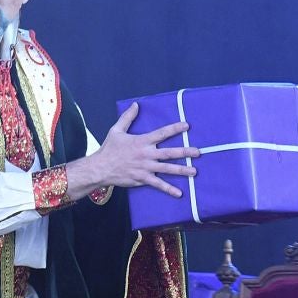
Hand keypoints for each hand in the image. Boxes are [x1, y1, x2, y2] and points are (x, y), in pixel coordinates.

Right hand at [67, 102, 201, 198]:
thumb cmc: (108, 149)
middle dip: (185, 152)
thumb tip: (136, 105)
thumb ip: (127, 117)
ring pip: (167, 169)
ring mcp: (146, 168)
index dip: (175, 128)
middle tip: (198, 152)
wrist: (100, 168)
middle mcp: (146, 154)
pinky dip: (169, 189)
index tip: (187, 126)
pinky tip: (179, 193)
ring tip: (194, 171)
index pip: (162, 133)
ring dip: (182, 170)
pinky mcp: (142, 179)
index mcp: (142, 141)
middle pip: (170, 153)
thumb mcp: (116, 130)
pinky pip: (158, 184)